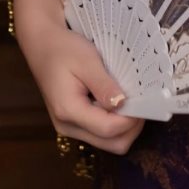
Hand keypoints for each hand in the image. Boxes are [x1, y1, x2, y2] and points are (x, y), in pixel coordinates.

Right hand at [10, 0, 144, 154]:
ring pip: (109, 142)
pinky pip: (101, 134)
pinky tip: (118, 102)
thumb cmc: (63, 49)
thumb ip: (104, 86)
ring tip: (130, 100)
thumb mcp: (87, 61)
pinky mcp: (75, 124)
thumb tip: (123, 104)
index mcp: (68, 111)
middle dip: (132, 126)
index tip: (145, 100)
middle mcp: (68, 126)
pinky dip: (115, 123)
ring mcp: (70, 128)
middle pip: (112, 144)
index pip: (109, 129)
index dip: (132, 119)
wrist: (42, 45)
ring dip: (125, 126)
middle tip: (141, 101)